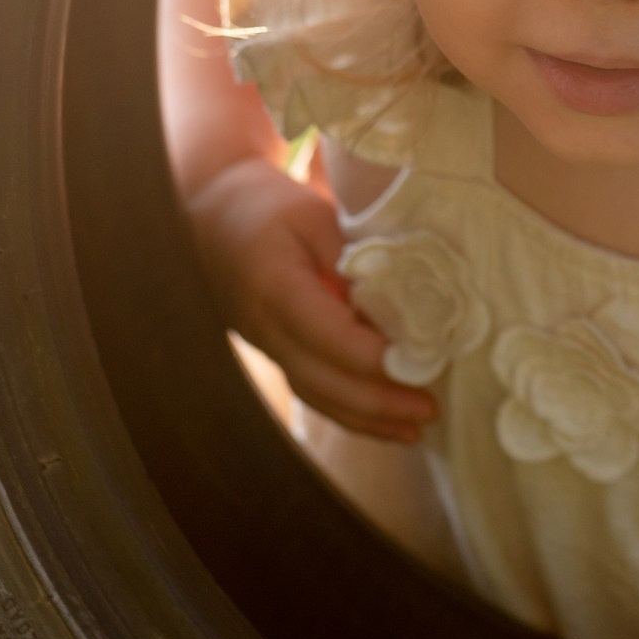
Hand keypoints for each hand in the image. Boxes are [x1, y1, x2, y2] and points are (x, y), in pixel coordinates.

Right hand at [185, 158, 440, 440]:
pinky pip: (312, 391)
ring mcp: (266, 347)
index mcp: (273, 287)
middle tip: (430, 409)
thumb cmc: (269, 208)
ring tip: (416, 430)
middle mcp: (264, 328)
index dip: (371, 355)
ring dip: (367, 419)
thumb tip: (398, 304)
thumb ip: (353, 259)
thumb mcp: (316, 216)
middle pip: (321, 379)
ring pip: (316, 395)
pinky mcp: (276, 353)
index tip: (419, 361)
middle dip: (378, 401)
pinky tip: (384, 425)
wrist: (209, 219)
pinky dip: (349, 411)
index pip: (325, 333)